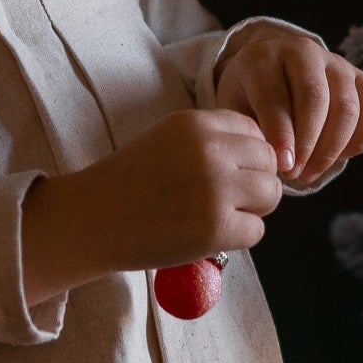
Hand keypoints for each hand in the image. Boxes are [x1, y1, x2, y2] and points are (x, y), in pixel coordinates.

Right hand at [21, 110, 280, 301]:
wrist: (91, 220)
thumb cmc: (129, 182)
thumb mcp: (168, 139)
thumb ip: (212, 140)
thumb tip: (266, 156)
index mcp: (197, 124)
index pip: (254, 131)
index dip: (247, 156)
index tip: (227, 173)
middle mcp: (210, 151)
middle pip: (269, 162)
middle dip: (255, 182)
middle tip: (227, 200)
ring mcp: (215, 190)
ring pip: (271, 195)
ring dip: (253, 209)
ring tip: (220, 216)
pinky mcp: (216, 228)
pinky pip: (256, 231)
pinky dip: (239, 237)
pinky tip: (209, 235)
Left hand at [214, 23, 362, 190]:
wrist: (271, 75)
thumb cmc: (249, 100)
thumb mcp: (236, 111)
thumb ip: (252, 132)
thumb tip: (281, 161)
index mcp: (261, 57)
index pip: (275, 97)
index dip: (281, 136)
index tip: (282, 167)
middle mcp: (301, 51)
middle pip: (315, 98)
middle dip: (308, 144)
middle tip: (296, 174)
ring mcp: (335, 62)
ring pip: (347, 106)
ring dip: (332, 148)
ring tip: (311, 172)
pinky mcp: (360, 76)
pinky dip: (361, 139)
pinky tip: (340, 157)